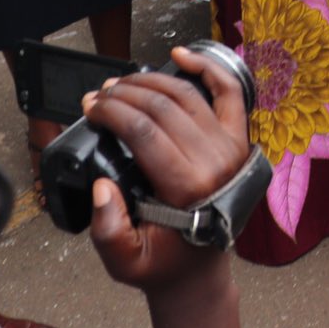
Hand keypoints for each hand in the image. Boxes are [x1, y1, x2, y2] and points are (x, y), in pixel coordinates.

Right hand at [84, 46, 251, 295]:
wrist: (199, 272)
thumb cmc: (162, 263)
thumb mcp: (125, 262)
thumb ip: (108, 230)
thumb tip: (100, 187)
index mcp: (187, 188)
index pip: (144, 131)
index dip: (111, 112)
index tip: (90, 107)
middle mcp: (214, 161)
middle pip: (163, 107)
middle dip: (124, 94)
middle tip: (98, 96)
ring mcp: (231, 147)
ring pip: (188, 94)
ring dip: (151, 81)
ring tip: (122, 84)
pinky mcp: (238, 140)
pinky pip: (229, 92)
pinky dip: (207, 68)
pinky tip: (181, 55)